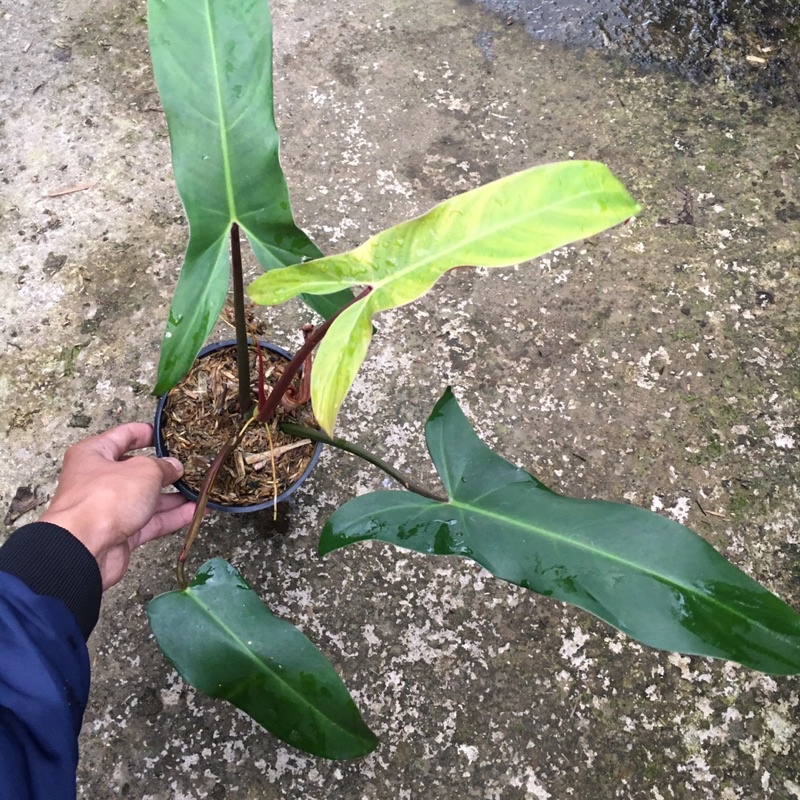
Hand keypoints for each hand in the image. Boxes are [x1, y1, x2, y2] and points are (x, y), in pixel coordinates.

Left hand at [40, 423, 195, 589]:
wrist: (85, 548)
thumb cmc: (105, 498)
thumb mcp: (143, 470)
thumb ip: (163, 466)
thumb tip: (174, 467)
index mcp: (94, 454)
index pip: (124, 436)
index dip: (148, 433)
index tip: (169, 435)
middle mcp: (98, 479)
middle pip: (137, 470)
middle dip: (165, 470)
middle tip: (189, 466)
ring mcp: (109, 508)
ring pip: (146, 498)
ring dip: (173, 496)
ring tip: (199, 490)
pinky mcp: (120, 533)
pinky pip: (150, 522)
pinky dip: (171, 517)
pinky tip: (194, 512)